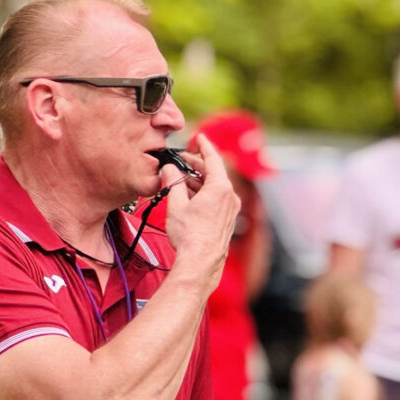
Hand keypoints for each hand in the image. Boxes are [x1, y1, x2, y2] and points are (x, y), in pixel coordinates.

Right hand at [164, 134, 240, 289]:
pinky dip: (203, 194)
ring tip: (179, 181)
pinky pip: (216, 200)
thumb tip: (168, 170)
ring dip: (198, 182)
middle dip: (197, 166)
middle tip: (182, 162)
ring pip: (214, 187)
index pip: (213, 159)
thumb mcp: (176, 204)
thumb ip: (173, 183)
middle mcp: (230, 197)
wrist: (200, 262)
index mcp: (220, 188)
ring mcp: (230, 209)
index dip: (205, 146)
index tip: (200, 138)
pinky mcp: (227, 220)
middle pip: (214, 173)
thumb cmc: (190, 235)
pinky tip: (189, 197)